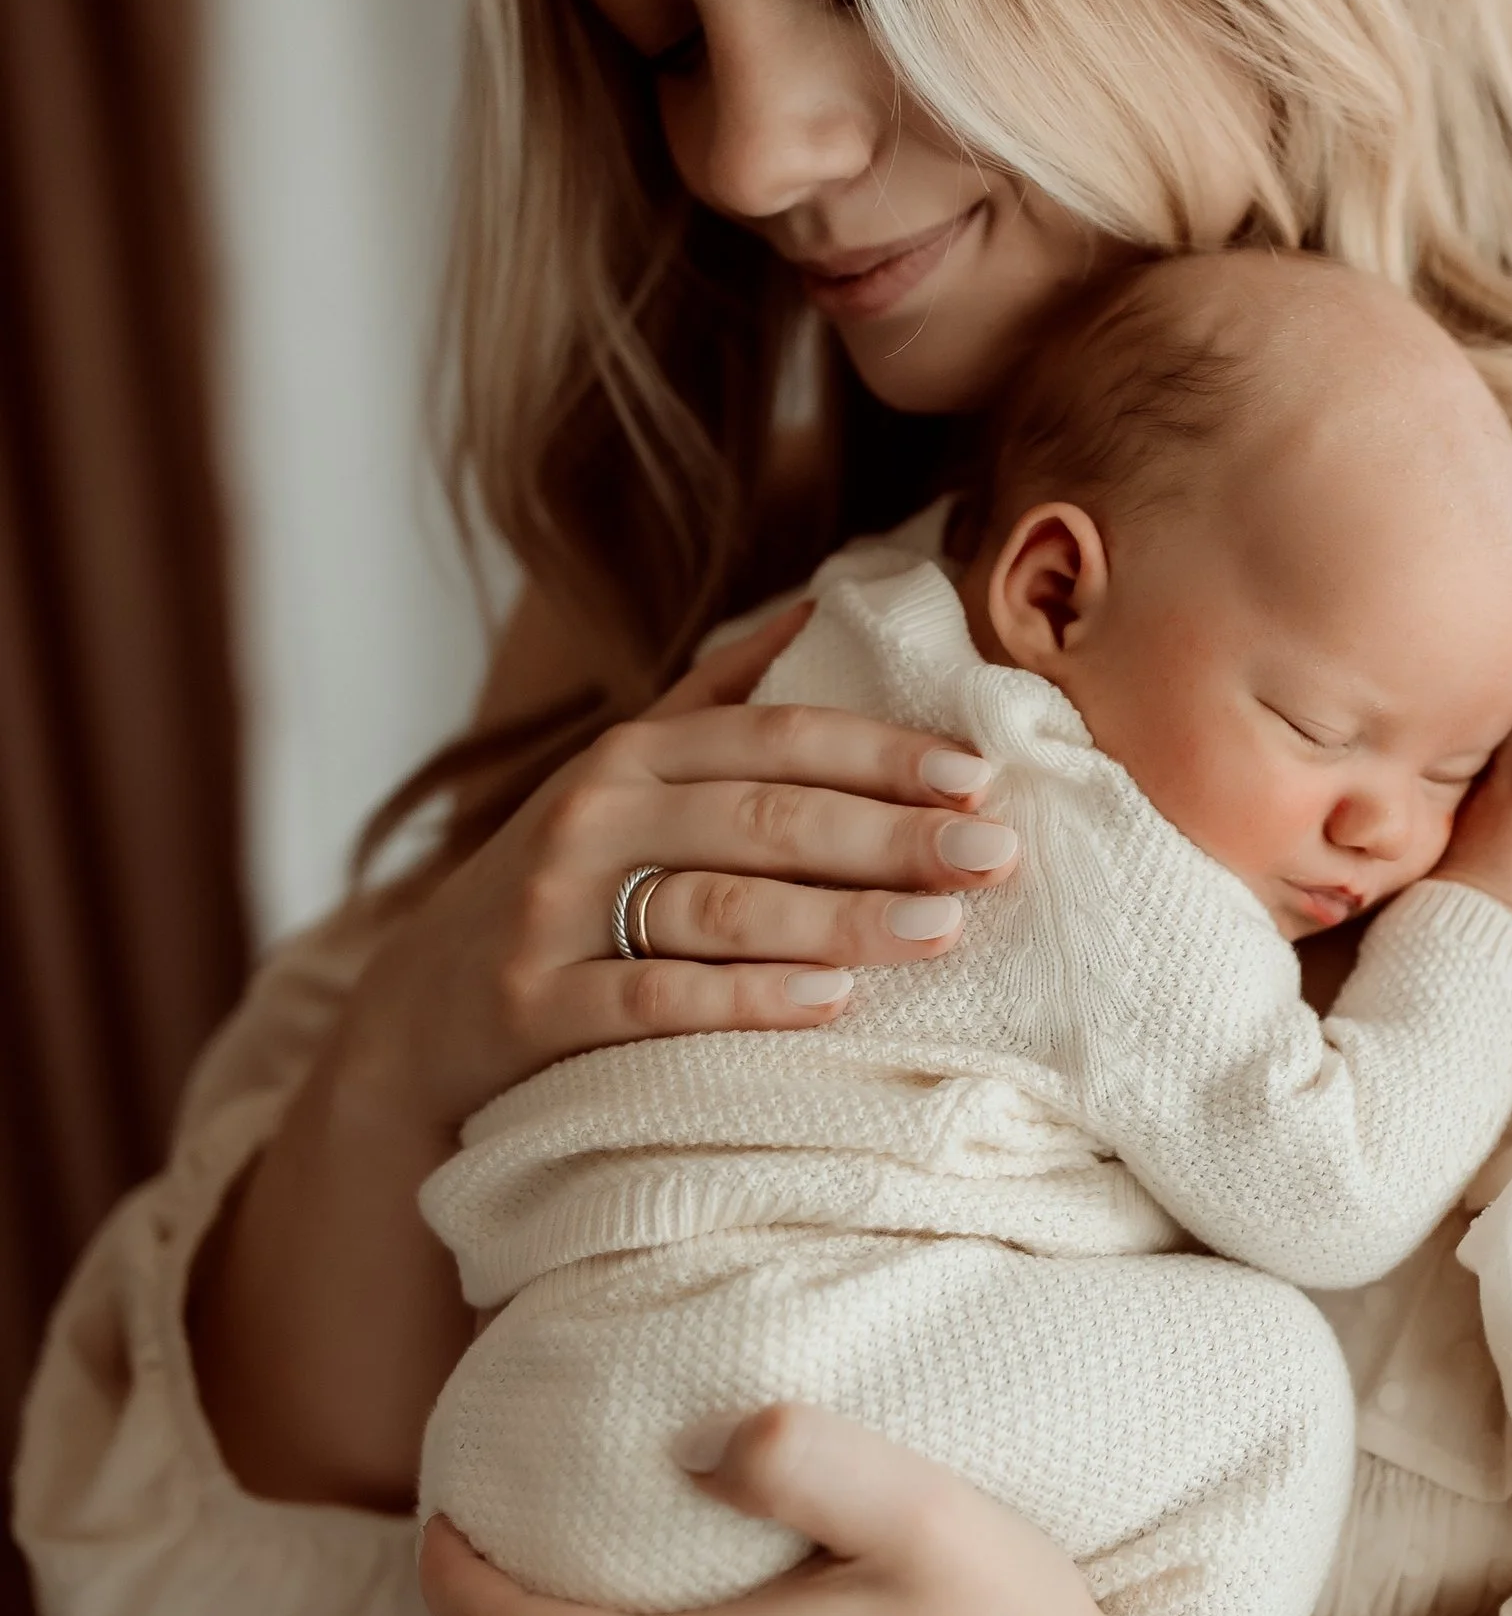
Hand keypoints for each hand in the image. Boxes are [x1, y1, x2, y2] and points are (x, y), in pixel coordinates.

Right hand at [339, 605, 1022, 1143]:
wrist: (415, 1013)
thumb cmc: (558, 889)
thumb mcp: (620, 782)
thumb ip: (717, 698)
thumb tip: (821, 602)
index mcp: (632, 756)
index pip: (776, 737)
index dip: (881, 752)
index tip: (980, 778)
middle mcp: (592, 817)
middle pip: (763, 818)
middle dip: (887, 834)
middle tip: (993, 857)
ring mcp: (555, 911)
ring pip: (718, 905)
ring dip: (838, 917)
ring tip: (939, 929)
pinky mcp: (532, 1006)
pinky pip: (653, 999)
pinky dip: (745, 999)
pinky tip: (829, 1003)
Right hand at [1430, 653, 1511, 926]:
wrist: (1459, 930)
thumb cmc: (1452, 909)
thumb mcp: (1443, 867)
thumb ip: (1448, 844)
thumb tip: (1448, 844)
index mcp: (1463, 801)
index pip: (1478, 746)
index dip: (1489, 710)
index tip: (1492, 677)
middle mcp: (1483, 789)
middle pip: (1502, 725)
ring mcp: (1509, 795)